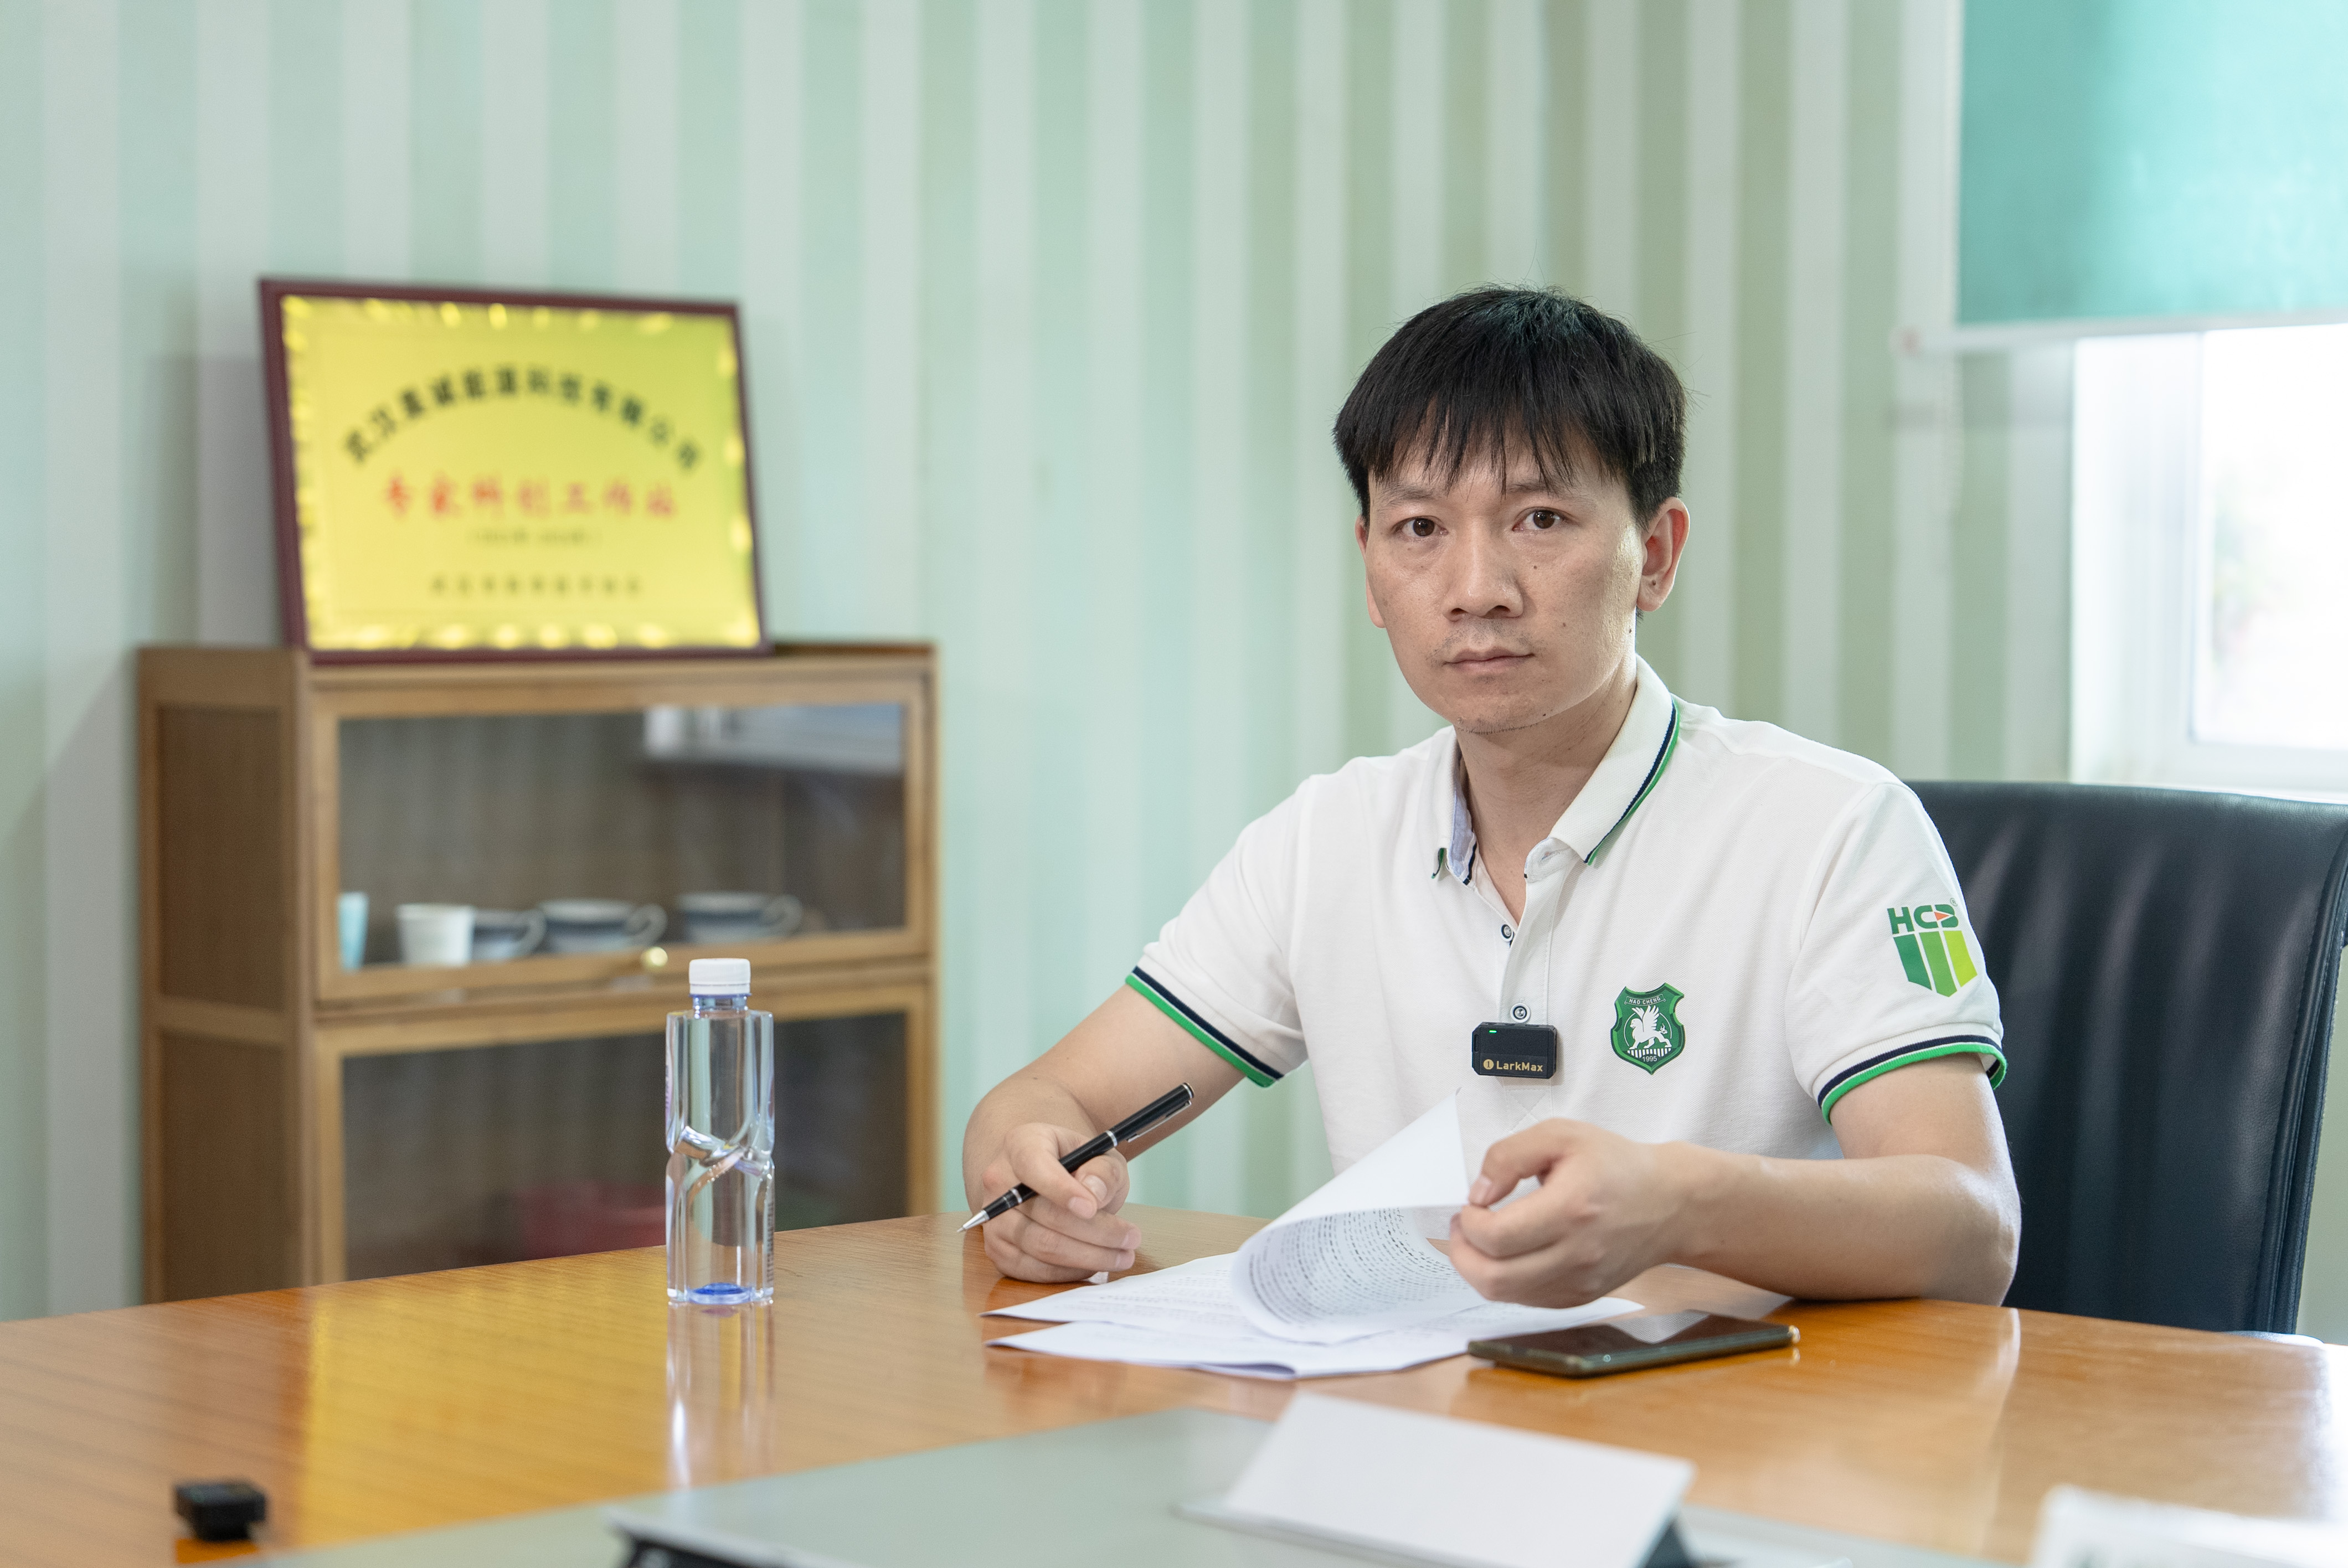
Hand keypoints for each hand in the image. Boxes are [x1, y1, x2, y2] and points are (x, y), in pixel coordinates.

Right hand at [974, 1122, 1141, 1283]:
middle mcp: (998, 1182)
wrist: (1048, 1179)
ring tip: (1123, 1255)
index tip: (1092, 1208)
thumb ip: (1102, 1170)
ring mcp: (993, 1219)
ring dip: (1087, 1257)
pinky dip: (1068, 1272)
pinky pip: (1034, 1270)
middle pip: (1044, 1215)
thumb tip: (1093, 1194)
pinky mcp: (998, 1251)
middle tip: (1131, 1238)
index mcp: (1020, 1145)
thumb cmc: (1077, 1164)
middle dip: (1094, 1232)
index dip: (1061, 1189)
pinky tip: (1094, 1264)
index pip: (1034, 1167)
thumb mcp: (1100, 1154)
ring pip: (1041, 1247)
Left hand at [1448, 1118, 1685, 1306]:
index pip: (1497, 1237)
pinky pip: (1528, 1301)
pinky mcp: (1583, 1296)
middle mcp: (1576, 1255)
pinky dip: (1506, 1282)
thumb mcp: (1562, 1135)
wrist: (1670, 1204)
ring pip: (1506, 1296)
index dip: (1469, 1223)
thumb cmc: (1616, 1165)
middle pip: (1494, 1278)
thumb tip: (1479, 1194)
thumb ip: (1510, 1156)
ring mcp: (1580, 1282)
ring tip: (1479, 1240)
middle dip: (1462, 1253)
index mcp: (1570, 1210)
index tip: (1472, 1204)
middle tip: (1463, 1227)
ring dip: (1478, 1270)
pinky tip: (1508, 1255)